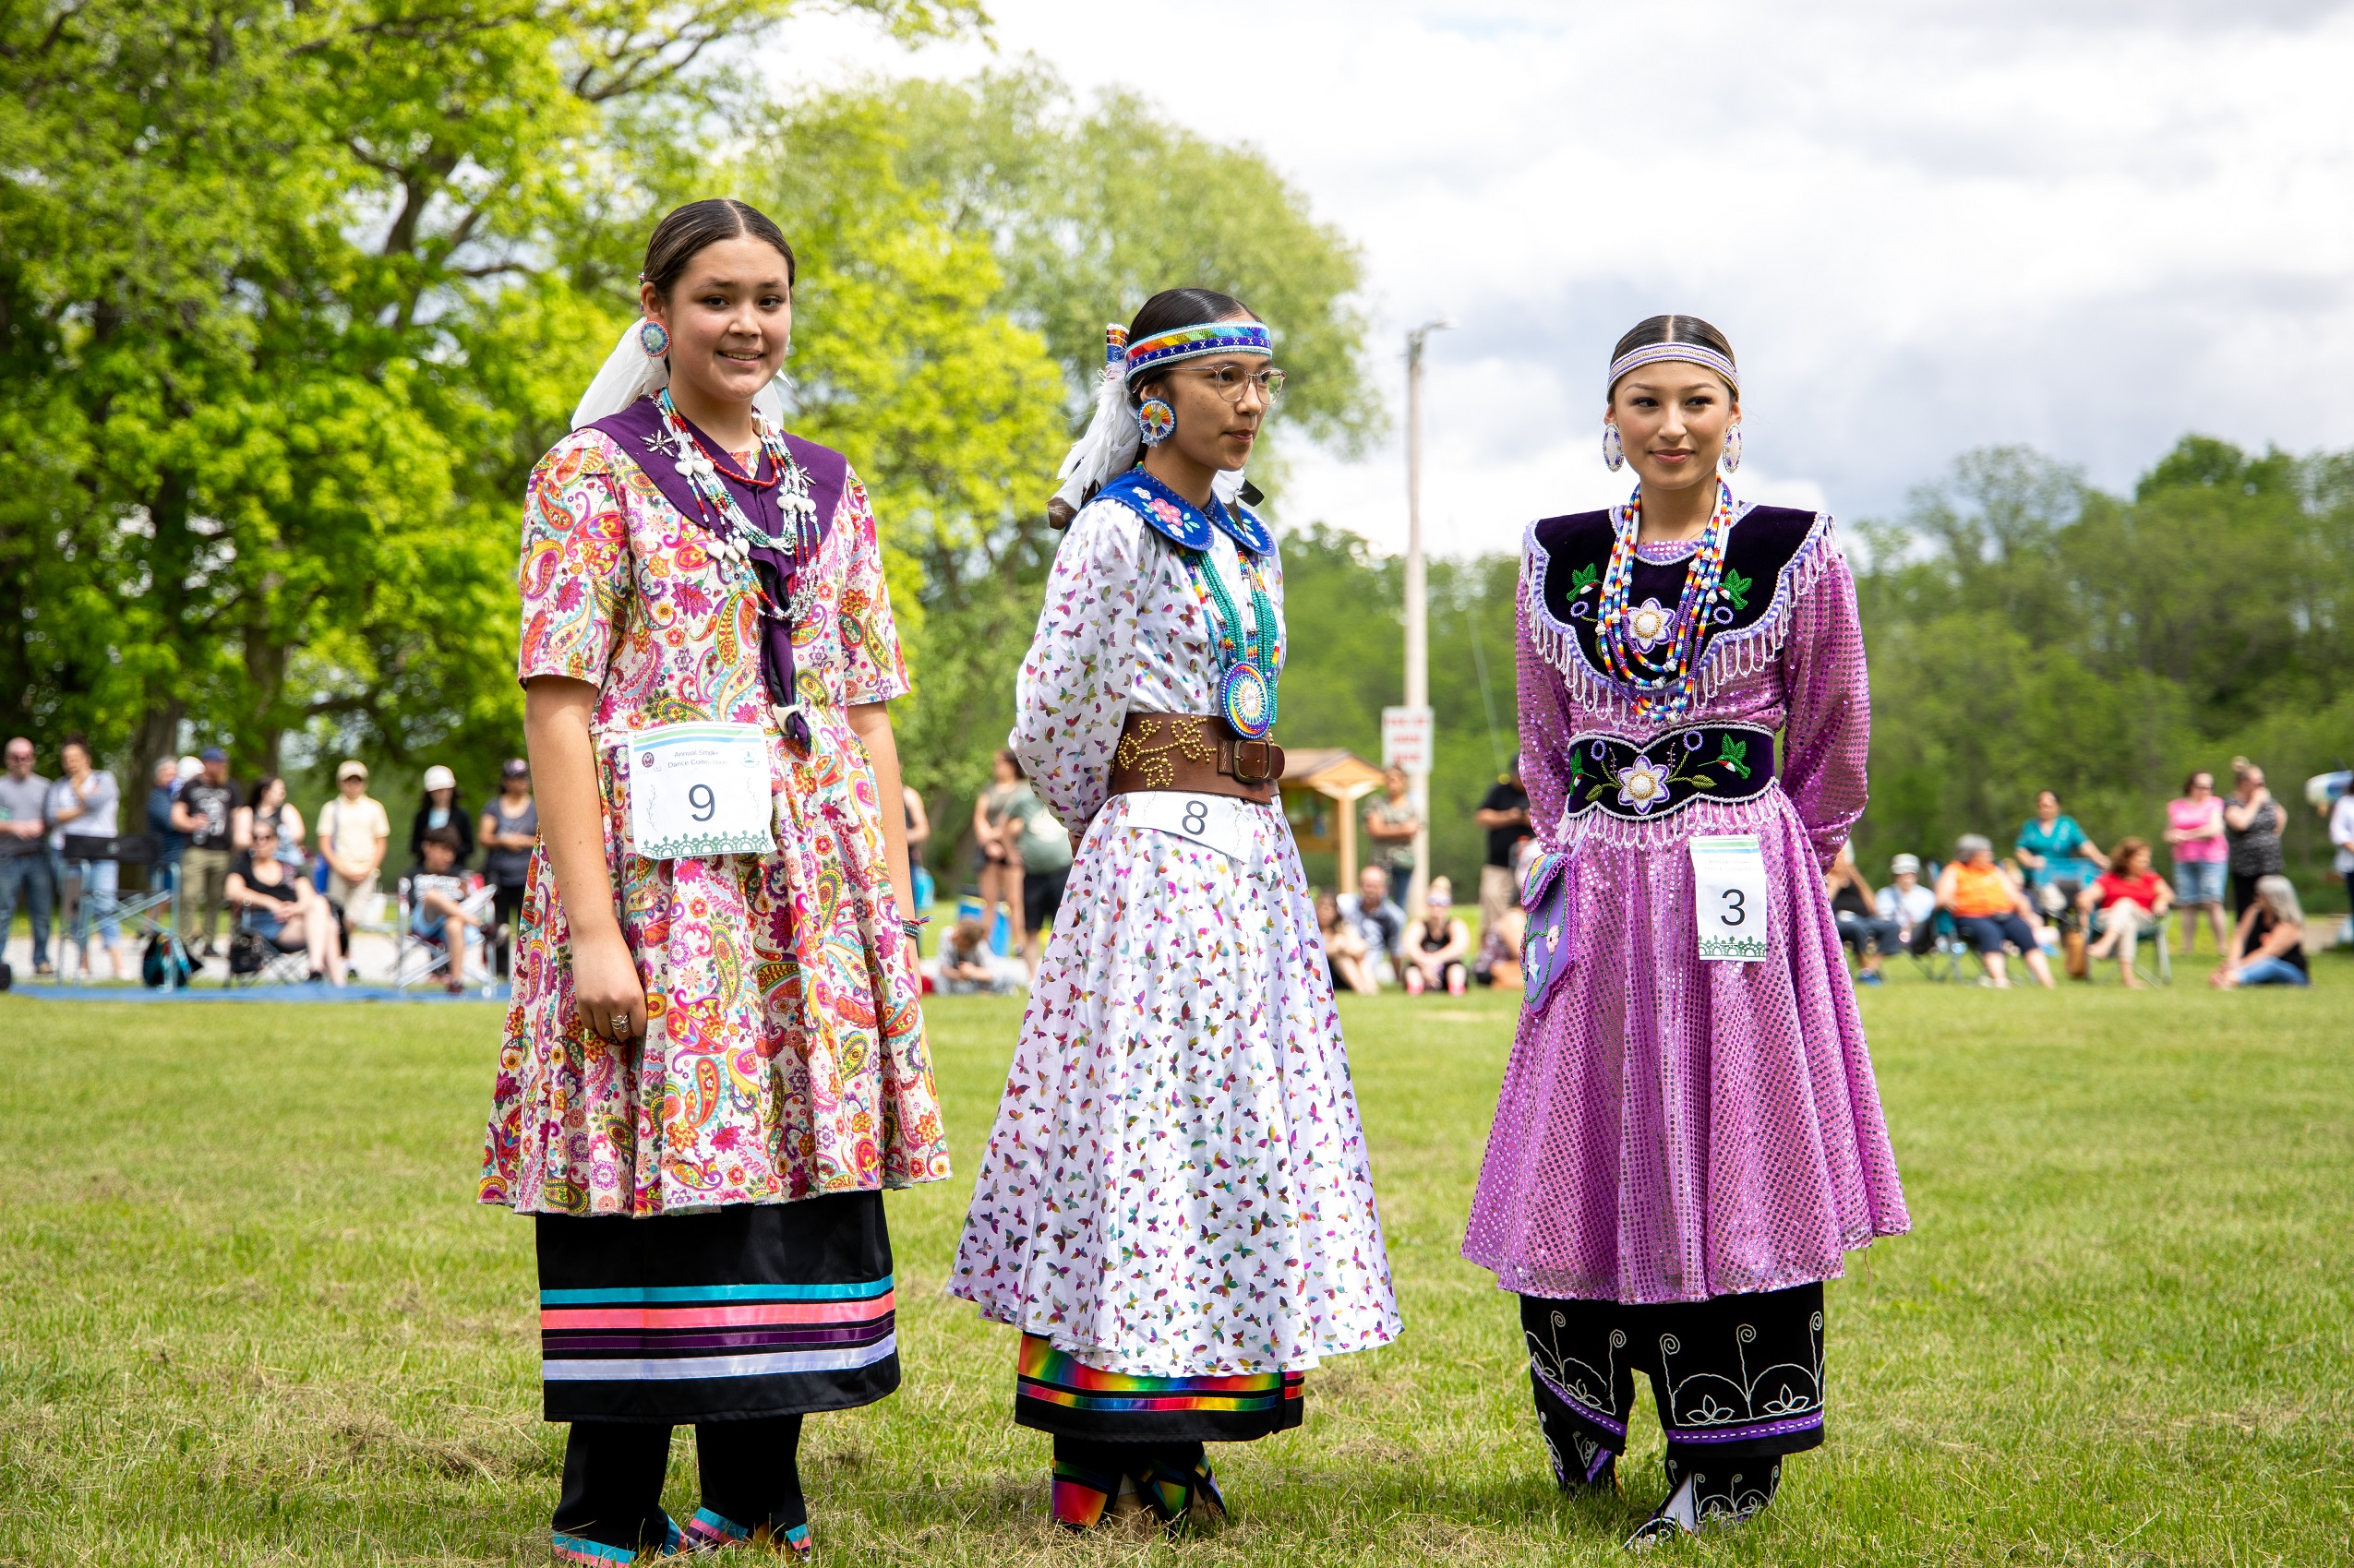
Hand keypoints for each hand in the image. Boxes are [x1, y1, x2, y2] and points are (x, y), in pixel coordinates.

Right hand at [571, 924, 646, 1042]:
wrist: (596, 939)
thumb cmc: (619, 954)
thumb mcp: (634, 978)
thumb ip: (634, 998)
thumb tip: (633, 1018)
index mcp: (635, 996)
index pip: (639, 1027)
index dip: (638, 1029)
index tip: (636, 1027)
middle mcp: (617, 1003)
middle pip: (621, 1032)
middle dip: (624, 1031)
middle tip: (623, 1026)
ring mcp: (598, 1004)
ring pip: (605, 1031)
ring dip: (608, 1029)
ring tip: (610, 1022)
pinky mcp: (582, 1001)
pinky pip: (588, 1024)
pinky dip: (594, 1024)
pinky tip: (597, 1017)